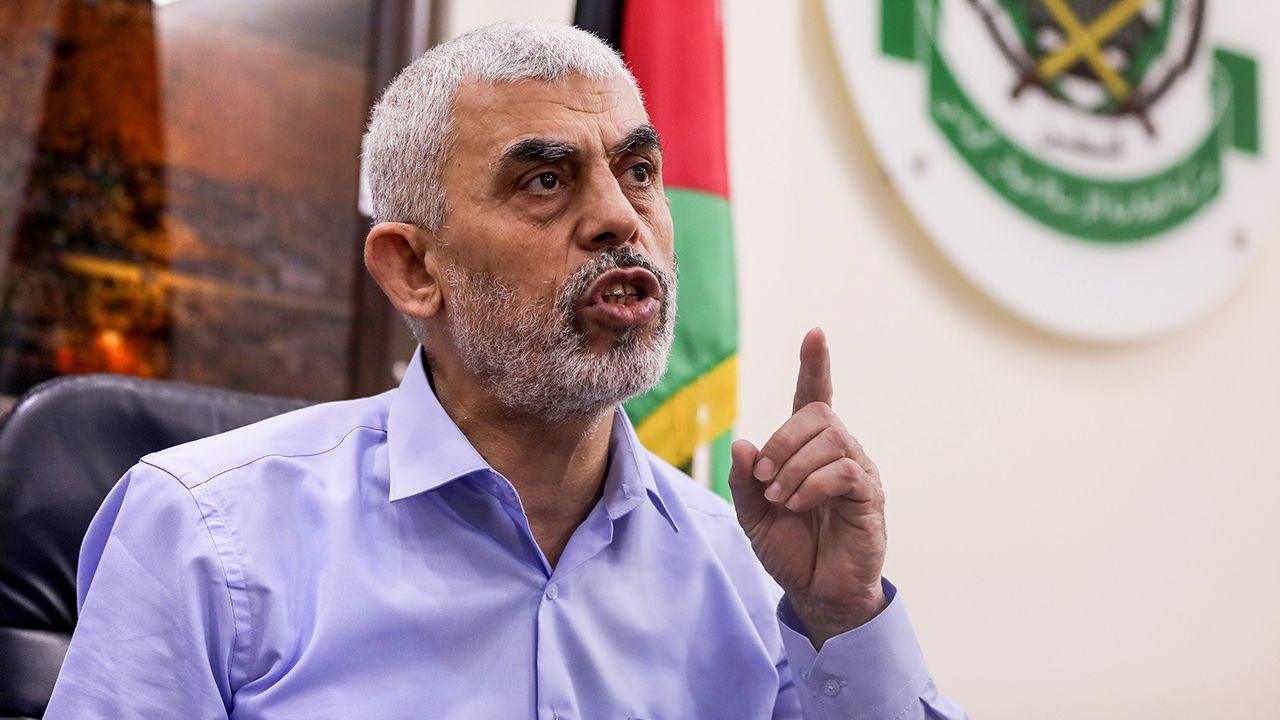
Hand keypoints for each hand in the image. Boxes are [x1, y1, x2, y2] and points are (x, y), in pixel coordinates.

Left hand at [728, 328, 887, 648]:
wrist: (816, 592)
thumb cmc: (789, 549)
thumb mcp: (752, 515)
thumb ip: (744, 480)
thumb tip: (743, 443)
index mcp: (810, 449)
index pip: (815, 396)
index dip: (815, 365)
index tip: (815, 333)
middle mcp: (839, 452)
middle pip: (818, 414)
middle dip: (783, 441)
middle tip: (765, 480)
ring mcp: (858, 472)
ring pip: (832, 439)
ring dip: (794, 466)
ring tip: (780, 499)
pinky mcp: (869, 497)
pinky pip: (845, 471)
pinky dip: (812, 485)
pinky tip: (797, 505)